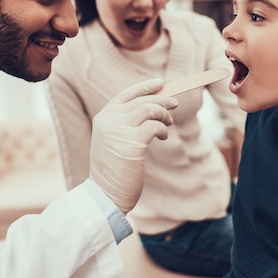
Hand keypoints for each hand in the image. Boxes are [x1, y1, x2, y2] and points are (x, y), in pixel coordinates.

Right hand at [90, 78, 177, 213]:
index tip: (160, 83)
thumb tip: (151, 107)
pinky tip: (163, 136)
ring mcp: (119, 131)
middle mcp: (109, 121)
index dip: (145, 87)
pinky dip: (162, 129)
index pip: (126, 94)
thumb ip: (124, 123)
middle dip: (161, 100)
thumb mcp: (113, 141)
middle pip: (141, 100)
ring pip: (149, 109)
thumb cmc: (113, 169)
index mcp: (103, 118)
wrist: (105, 193)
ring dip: (163, 114)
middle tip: (174, 104)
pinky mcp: (132, 144)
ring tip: (168, 124)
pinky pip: (154, 126)